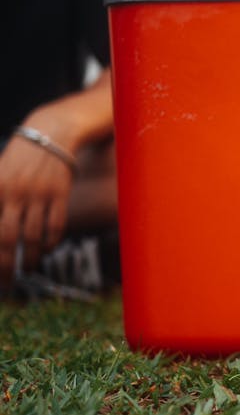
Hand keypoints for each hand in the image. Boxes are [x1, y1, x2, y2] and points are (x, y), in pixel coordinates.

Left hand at [0, 111, 74, 285]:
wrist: (51, 134)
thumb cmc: (21, 157)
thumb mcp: (0, 174)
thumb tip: (1, 233)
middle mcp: (14, 192)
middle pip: (6, 238)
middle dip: (5, 264)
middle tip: (6, 281)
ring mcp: (38, 194)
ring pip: (33, 237)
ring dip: (30, 258)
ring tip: (27, 269)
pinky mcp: (59, 195)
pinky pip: (55, 226)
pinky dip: (51, 243)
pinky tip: (46, 250)